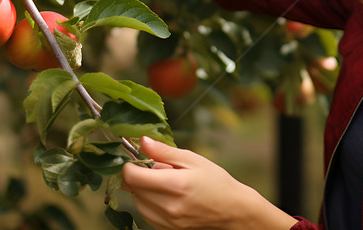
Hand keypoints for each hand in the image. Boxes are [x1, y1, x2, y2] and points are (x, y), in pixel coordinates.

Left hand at [122, 137, 296, 229]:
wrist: (232, 210)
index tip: (138, 159)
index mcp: (175, 185)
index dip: (130, 165)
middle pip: (132, 188)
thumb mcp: (194, 160)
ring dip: (143, 189)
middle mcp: (168, 206)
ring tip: (166, 183)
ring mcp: (166, 221)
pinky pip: (145, 213)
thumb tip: (143, 141)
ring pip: (137, 201)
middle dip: (139, 175)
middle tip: (159, 169)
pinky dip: (149, 202)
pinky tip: (166, 196)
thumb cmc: (216, 182)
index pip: (132, 176)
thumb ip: (165, 152)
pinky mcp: (166, 229)